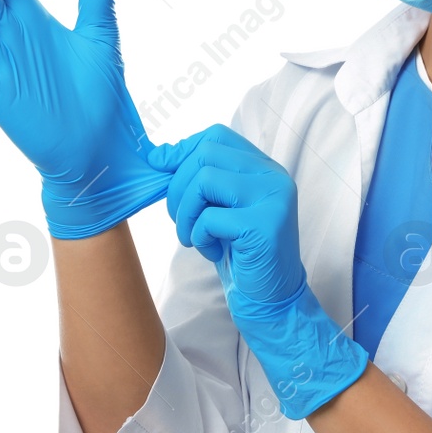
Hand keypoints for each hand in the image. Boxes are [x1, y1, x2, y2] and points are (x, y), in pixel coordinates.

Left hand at [147, 123, 304, 303]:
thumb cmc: (240, 252)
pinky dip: (200, 237)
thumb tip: (158, 155)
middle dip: (178, 187)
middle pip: (206, 154)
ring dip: (185, 214)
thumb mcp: (218, 209)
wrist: (271, 297)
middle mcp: (273, 177)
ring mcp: (273, 199)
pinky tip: (214, 252)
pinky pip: (210, 218)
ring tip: (192, 237)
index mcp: (264, 168)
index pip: (217, 135)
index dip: (183, 149)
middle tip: (179, 220)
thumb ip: (200, 179)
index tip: (161, 168)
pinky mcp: (264, 226)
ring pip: (204, 181)